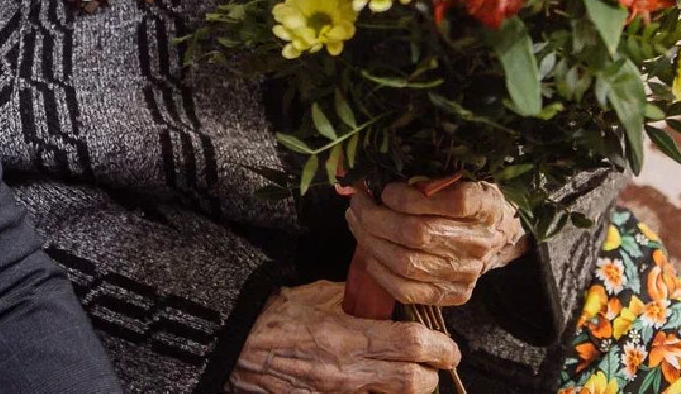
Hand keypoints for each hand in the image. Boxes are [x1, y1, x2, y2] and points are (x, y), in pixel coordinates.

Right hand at [228, 281, 459, 392]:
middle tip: (437, 362)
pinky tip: (377, 384)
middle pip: (413, 384)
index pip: (411, 347)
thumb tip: (377, 297)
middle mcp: (347, 376)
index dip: (439, 348)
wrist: (230, 349)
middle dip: (431, 375)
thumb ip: (349, 297)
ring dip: (407, 388)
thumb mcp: (311, 296)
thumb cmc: (268, 319)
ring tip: (409, 375)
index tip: (449, 347)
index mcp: (345, 339)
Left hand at [345, 181, 526, 306]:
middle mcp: (479, 242)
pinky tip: (368, 252)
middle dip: (375, 217)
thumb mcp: (459, 178)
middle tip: (357, 202)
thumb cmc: (466, 200)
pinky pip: (406, 291)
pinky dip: (379, 271)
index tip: (387, 190)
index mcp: (485, 206)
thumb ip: (427, 178)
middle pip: (417, 233)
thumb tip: (375, 181)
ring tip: (356, 222)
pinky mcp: (453, 294)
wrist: (497, 235)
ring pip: (406, 263)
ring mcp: (466, 273)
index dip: (411, 198)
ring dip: (370, 241)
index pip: (453, 203)